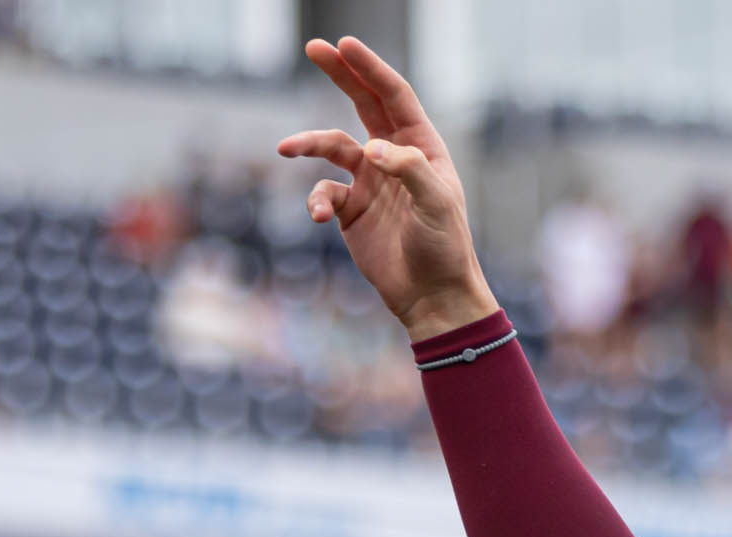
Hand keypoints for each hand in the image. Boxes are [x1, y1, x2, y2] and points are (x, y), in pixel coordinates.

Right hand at [277, 36, 501, 338]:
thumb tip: (372, 147)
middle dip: (340, 75)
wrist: (432, 297)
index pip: (394, 97)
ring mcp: (371, 182)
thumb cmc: (445, 248)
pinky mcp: (351, 210)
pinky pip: (323, 192)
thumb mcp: (437, 205)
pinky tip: (316, 217)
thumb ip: (409, 170)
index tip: (345, 45)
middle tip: (315, 46)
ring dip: (309, 143)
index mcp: (422, 149)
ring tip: (286, 148)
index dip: (370, 69)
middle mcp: (394, 158)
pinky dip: (315, 199)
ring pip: (332, 146)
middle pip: (363, 104)